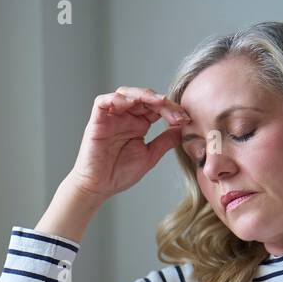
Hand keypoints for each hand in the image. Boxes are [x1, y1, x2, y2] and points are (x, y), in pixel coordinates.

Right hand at [68, 87, 190, 199]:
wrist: (98, 188)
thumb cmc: (119, 174)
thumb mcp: (150, 156)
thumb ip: (165, 141)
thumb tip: (184, 129)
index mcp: (138, 124)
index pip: (156, 108)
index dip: (171, 109)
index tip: (185, 119)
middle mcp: (125, 117)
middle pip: (144, 97)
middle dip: (162, 102)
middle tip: (176, 113)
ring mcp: (111, 117)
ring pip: (126, 93)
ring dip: (143, 95)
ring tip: (159, 102)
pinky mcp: (97, 120)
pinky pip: (103, 102)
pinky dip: (117, 99)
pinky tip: (132, 103)